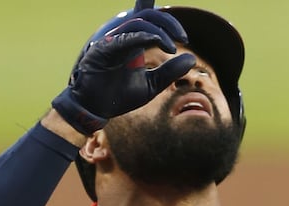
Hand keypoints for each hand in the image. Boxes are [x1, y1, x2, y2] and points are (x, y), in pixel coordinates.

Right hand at [52, 0, 196, 134]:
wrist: (97, 110)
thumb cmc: (119, 96)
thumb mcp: (152, 85)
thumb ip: (170, 72)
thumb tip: (192, 59)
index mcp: (134, 41)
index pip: (147, 17)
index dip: (161, 12)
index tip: (181, 32)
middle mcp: (123, 37)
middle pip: (148, 16)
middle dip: (169, 22)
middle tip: (184, 38)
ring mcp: (112, 41)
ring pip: (138, 23)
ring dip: (159, 32)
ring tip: (173, 48)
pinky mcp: (103, 49)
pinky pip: (124, 37)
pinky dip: (142, 36)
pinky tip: (156, 41)